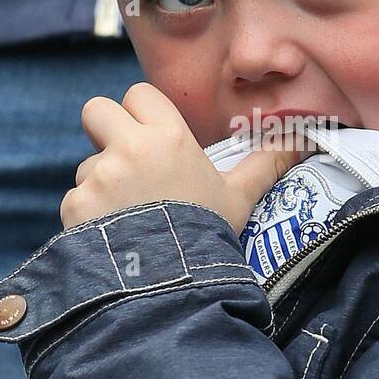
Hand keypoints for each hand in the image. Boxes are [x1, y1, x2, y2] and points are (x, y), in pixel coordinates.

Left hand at [60, 83, 308, 234]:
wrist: (171, 284)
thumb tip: (302, 141)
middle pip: (97, 110)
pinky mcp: (76, 205)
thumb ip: (264, 165)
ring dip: (99, 182)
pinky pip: (75, 199)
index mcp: (168, 137)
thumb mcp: (239, 198)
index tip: (150, 137)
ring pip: (86, 164)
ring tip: (128, 216)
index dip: (141, 111)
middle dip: (105, 131)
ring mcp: (98, 177)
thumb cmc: (208, 234)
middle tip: (126, 163)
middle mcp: (129, 148)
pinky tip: (112, 237)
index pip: (138, 94)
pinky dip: (87, 216)